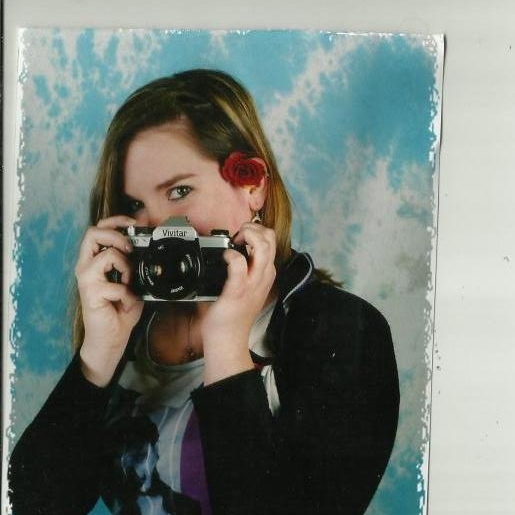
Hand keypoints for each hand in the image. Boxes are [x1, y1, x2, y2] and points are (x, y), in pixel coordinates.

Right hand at [75, 215, 143, 385]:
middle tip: (130, 249)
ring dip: (125, 266)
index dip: (115, 221)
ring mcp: (86, 280)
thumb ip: (134, 265)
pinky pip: (116, 285)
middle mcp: (86, 267)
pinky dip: (127, 295)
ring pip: (107, 255)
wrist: (111, 339)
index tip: (133, 223)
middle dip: (117, 236)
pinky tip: (125, 304)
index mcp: (94, 261)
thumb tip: (146, 248)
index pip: (98, 230)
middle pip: (92, 233)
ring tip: (128, 283)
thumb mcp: (132, 282)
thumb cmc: (119, 310)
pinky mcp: (90, 295)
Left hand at [201, 223, 276, 384]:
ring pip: (262, 246)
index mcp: (266, 274)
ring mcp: (253, 283)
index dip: (255, 231)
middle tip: (238, 235)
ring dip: (247, 235)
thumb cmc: (233, 314)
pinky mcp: (238, 290)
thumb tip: (229, 252)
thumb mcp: (246, 288)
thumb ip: (244, 271)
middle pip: (271, 238)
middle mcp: (264, 276)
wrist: (228, 339)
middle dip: (253, 227)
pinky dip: (231, 255)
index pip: (270, 240)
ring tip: (235, 241)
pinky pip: (239, 263)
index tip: (239, 237)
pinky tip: (225, 258)